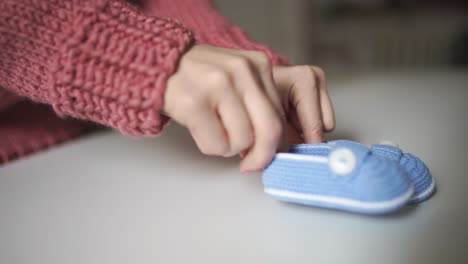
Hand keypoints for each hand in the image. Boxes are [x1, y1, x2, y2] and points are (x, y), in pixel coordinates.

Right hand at [163, 44, 333, 172]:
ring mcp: (217, 85)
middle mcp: (241, 71)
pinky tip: (199, 129)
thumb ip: (259, 106)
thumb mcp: (238, 79)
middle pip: (269, 130)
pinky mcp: (194, 103)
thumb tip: (273, 147)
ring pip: (243, 141)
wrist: (158, 63)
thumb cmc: (201, 78)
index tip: (262, 153)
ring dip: (228, 147)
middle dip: (261, 156)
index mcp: (259, 64)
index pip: (280, 116)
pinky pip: (217, 145)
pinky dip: (209, 146)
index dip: (274, 143)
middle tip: (249, 165)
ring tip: (214, 130)